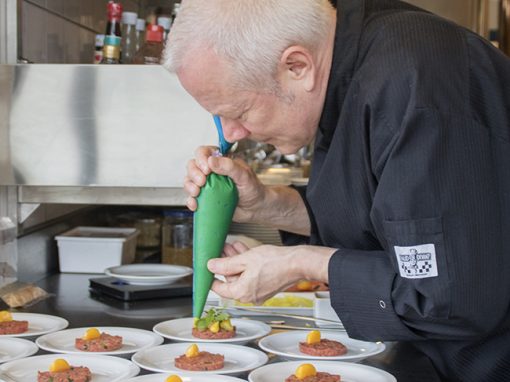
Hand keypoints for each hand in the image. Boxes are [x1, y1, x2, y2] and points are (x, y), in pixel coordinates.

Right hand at [184, 146, 266, 221]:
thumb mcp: (245, 176)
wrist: (257, 209)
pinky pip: (192, 197)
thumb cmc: (254, 190)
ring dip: (189, 186)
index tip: (207, 170)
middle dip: (193, 173)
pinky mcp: (206, 198)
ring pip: (189, 180)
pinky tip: (195, 204)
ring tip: (197, 193)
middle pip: (193, 165)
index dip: (201, 158)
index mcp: (222, 161)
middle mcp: (212, 171)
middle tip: (202, 182)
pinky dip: (190, 201)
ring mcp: (208, 185)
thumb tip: (211, 161)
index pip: (204, 152)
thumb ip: (230, 166)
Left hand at [208, 242, 335, 303]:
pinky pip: (252, 275)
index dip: (210, 276)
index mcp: (241, 293)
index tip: (207, 267)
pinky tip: (244, 250)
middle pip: (231, 280)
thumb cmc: (275, 262)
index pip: (219, 288)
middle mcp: (250, 296)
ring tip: (231, 247)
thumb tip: (211, 266)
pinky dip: (247, 264)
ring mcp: (259, 291)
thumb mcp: (244, 260)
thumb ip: (225, 264)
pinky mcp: (267, 285)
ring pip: (242, 275)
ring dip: (236, 261)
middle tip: (220, 250)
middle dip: (225, 263)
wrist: (297, 262)